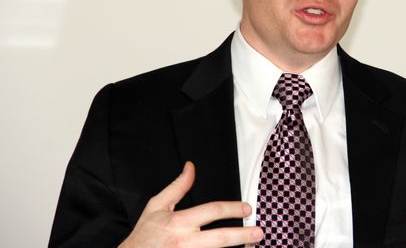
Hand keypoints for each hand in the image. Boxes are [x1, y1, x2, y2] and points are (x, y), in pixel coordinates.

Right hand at [119, 162, 262, 247]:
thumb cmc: (144, 235)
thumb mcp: (156, 206)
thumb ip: (176, 188)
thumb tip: (190, 168)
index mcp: (179, 222)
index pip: (212, 211)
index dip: (232, 208)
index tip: (246, 209)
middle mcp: (184, 242)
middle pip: (220, 238)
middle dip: (243, 235)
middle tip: (259, 232)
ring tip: (252, 246)